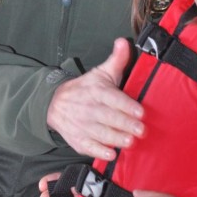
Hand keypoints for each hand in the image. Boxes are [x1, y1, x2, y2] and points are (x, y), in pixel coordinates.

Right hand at [46, 38, 143, 160]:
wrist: (55, 104)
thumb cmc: (86, 89)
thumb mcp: (101, 73)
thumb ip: (117, 60)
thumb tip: (123, 42)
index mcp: (96, 91)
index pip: (112, 98)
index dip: (126, 105)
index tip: (140, 112)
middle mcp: (89, 109)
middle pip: (108, 117)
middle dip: (125, 124)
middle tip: (141, 130)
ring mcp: (82, 126)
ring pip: (100, 133)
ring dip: (115, 138)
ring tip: (129, 142)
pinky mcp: (78, 140)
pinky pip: (88, 147)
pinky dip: (99, 152)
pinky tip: (110, 154)